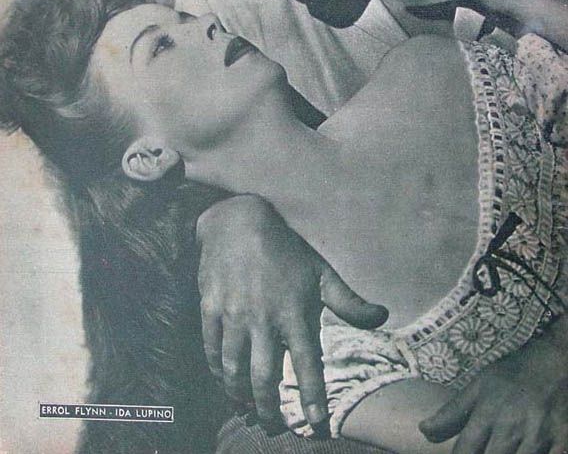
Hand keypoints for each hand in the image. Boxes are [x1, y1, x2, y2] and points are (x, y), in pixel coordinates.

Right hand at [196, 195, 387, 434]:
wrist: (238, 222)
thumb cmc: (285, 249)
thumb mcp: (320, 272)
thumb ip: (349, 301)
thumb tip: (382, 317)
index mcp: (294, 312)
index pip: (307, 364)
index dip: (312, 397)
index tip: (317, 424)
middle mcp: (263, 319)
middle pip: (264, 378)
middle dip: (269, 410)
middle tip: (273, 427)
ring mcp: (234, 315)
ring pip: (234, 370)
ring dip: (241, 396)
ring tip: (248, 410)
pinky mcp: (210, 309)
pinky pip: (212, 350)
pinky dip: (218, 372)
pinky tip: (225, 381)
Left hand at [419, 315, 567, 453]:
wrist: (554, 361)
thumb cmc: (512, 374)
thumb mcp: (479, 385)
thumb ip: (452, 412)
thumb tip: (424, 431)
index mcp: (487, 412)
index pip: (465, 451)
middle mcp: (510, 426)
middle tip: (483, 450)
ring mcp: (538, 436)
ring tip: (501, 449)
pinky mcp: (561, 442)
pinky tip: (526, 451)